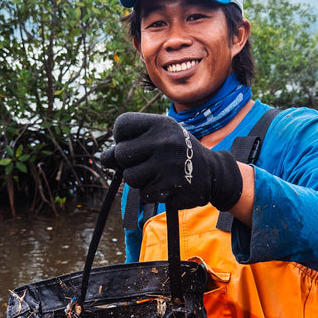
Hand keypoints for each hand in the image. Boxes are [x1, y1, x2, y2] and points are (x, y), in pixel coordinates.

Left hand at [109, 113, 242, 210]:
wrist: (212, 173)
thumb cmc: (177, 153)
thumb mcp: (159, 139)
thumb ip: (130, 144)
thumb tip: (104, 158)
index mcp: (161, 123)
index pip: (121, 126)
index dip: (123, 138)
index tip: (138, 144)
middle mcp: (164, 141)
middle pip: (121, 154)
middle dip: (129, 162)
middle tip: (148, 162)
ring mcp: (167, 165)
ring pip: (130, 177)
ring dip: (140, 180)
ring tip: (158, 174)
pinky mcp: (170, 187)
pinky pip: (143, 193)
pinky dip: (152, 192)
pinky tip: (166, 185)